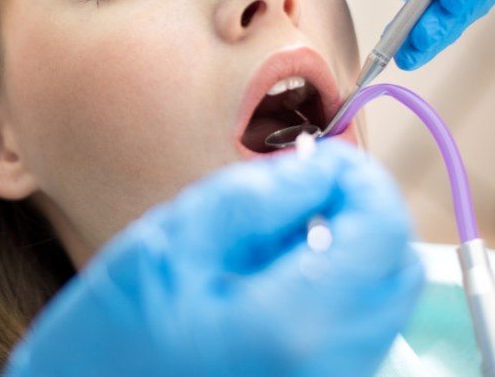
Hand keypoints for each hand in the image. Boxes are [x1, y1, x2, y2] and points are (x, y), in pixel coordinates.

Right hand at [4, 141, 422, 376]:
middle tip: (302, 188)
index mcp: (292, 326)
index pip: (382, 230)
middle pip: (396, 264)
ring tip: (277, 235)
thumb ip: (259, 195)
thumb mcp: (176, 238)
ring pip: (383, 295)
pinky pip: (359, 324)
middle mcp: (329, 369)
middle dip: (359, 210)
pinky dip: (335, 281)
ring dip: (347, 244)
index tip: (326, 158)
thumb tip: (323, 167)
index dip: (361, 177)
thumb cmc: (116, 330)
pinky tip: (277, 274)